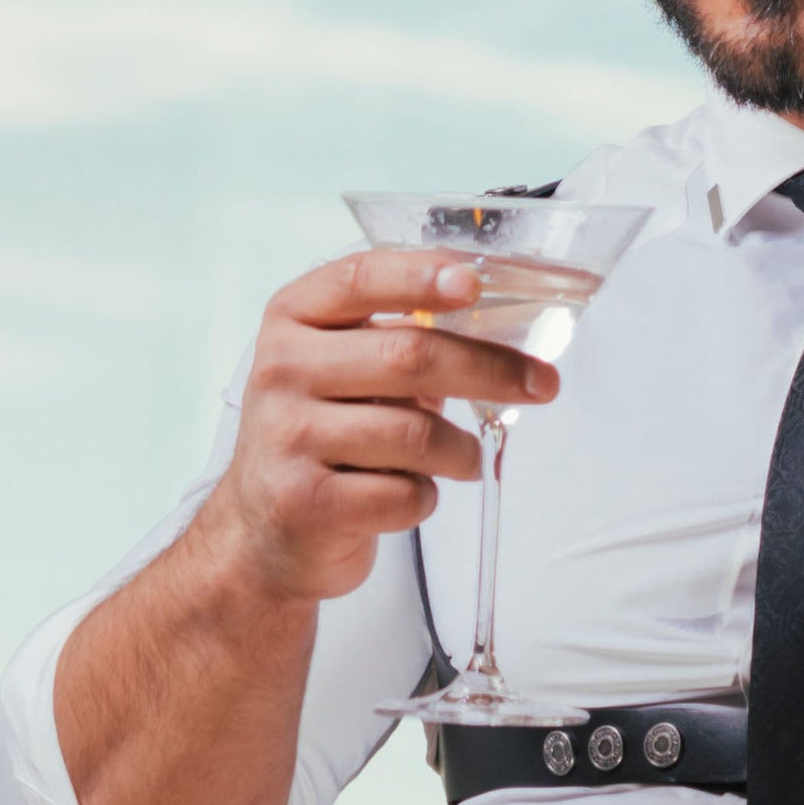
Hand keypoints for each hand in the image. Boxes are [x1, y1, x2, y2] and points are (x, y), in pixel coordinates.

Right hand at [190, 247, 562, 603]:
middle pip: (408, 355)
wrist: (262, 527)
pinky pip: (403, 494)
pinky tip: (411, 492)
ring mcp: (286, 436)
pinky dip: (426, 497)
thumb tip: (504, 329)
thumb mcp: (347, 368)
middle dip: (491, 370)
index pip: (361, 279)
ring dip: (461, 450)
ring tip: (465, 456)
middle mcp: (281, 369)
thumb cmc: (324, 433)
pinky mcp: (304, 501)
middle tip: (541, 384)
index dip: (422, 277)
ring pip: (416, 434)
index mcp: (293, 319)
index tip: (476, 283)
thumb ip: (404, 338)